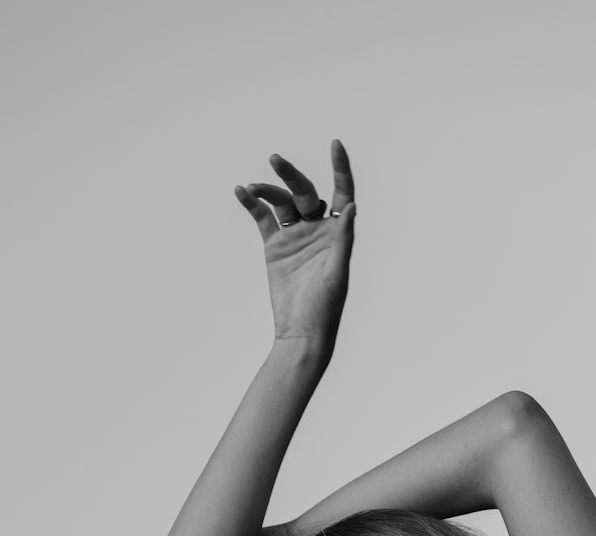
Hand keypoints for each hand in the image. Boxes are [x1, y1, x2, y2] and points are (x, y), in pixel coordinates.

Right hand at [235, 140, 355, 349]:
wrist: (301, 332)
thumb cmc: (326, 306)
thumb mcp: (337, 271)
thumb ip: (343, 238)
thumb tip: (354, 207)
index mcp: (338, 232)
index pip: (343, 192)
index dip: (340, 168)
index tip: (335, 144)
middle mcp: (318, 229)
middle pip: (306, 191)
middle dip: (291, 174)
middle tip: (275, 159)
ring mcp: (295, 236)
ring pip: (282, 202)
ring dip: (267, 191)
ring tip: (251, 188)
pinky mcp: (275, 246)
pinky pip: (263, 218)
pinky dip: (252, 205)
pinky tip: (242, 193)